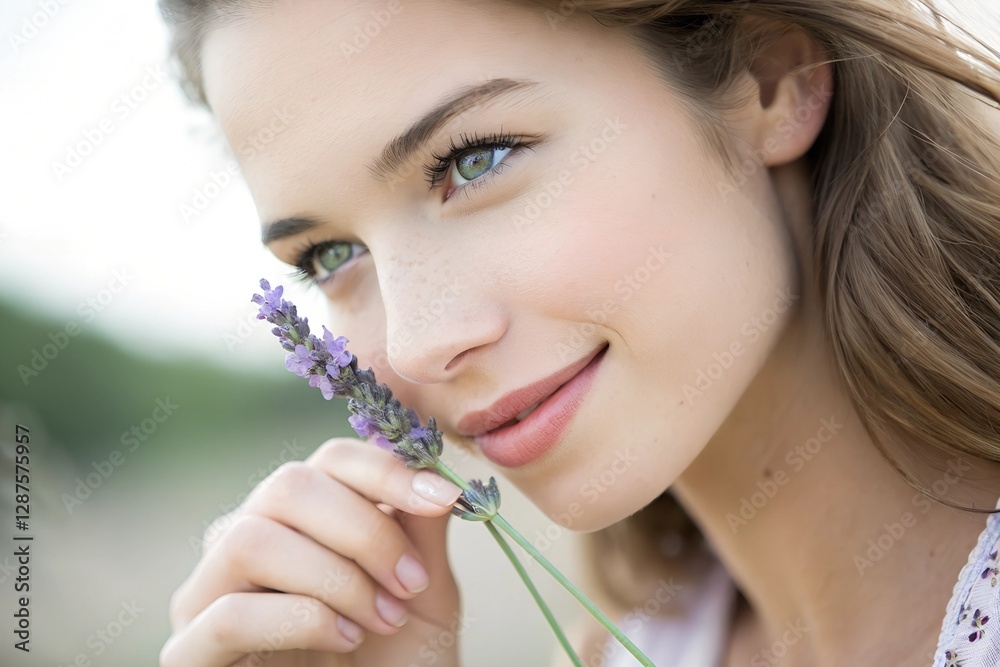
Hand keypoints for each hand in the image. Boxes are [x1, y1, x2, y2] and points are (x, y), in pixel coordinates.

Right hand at [160, 438, 465, 666]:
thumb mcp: (425, 595)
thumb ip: (421, 531)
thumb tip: (430, 463)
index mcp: (300, 520)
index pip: (329, 461)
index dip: (386, 470)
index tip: (443, 497)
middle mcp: (245, 544)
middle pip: (286, 485)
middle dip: (365, 531)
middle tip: (411, 583)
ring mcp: (208, 596)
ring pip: (251, 539)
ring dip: (335, 577)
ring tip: (382, 619)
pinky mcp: (190, 653)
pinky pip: (230, 614)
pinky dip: (301, 620)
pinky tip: (345, 641)